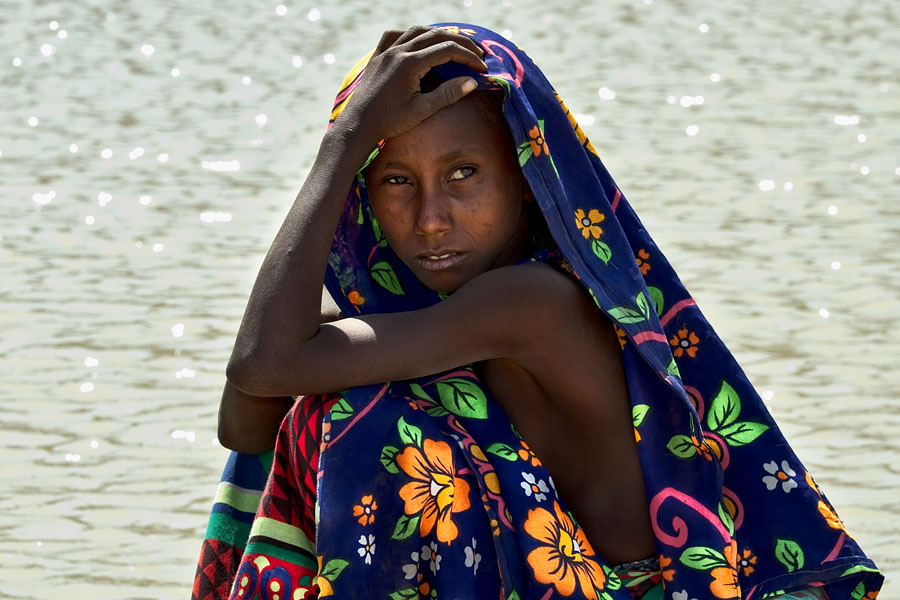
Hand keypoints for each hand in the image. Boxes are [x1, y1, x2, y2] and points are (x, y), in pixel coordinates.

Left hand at [332, 26, 486, 146]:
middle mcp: (397, 51)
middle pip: (436, 35)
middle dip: (460, 43)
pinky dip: (412, 34)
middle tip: (477, 53)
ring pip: (417, 31)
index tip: (482, 68)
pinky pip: (395, 35)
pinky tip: (418, 40)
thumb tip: (472, 82)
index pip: (447, 50)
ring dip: (439, 34)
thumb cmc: (389, 122)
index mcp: (410, 63)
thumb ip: (447, 94)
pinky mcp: (377, 57)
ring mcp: (385, 51)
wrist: (358, 126)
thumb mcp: (421, 111)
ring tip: (455, 44)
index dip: (468, 57)